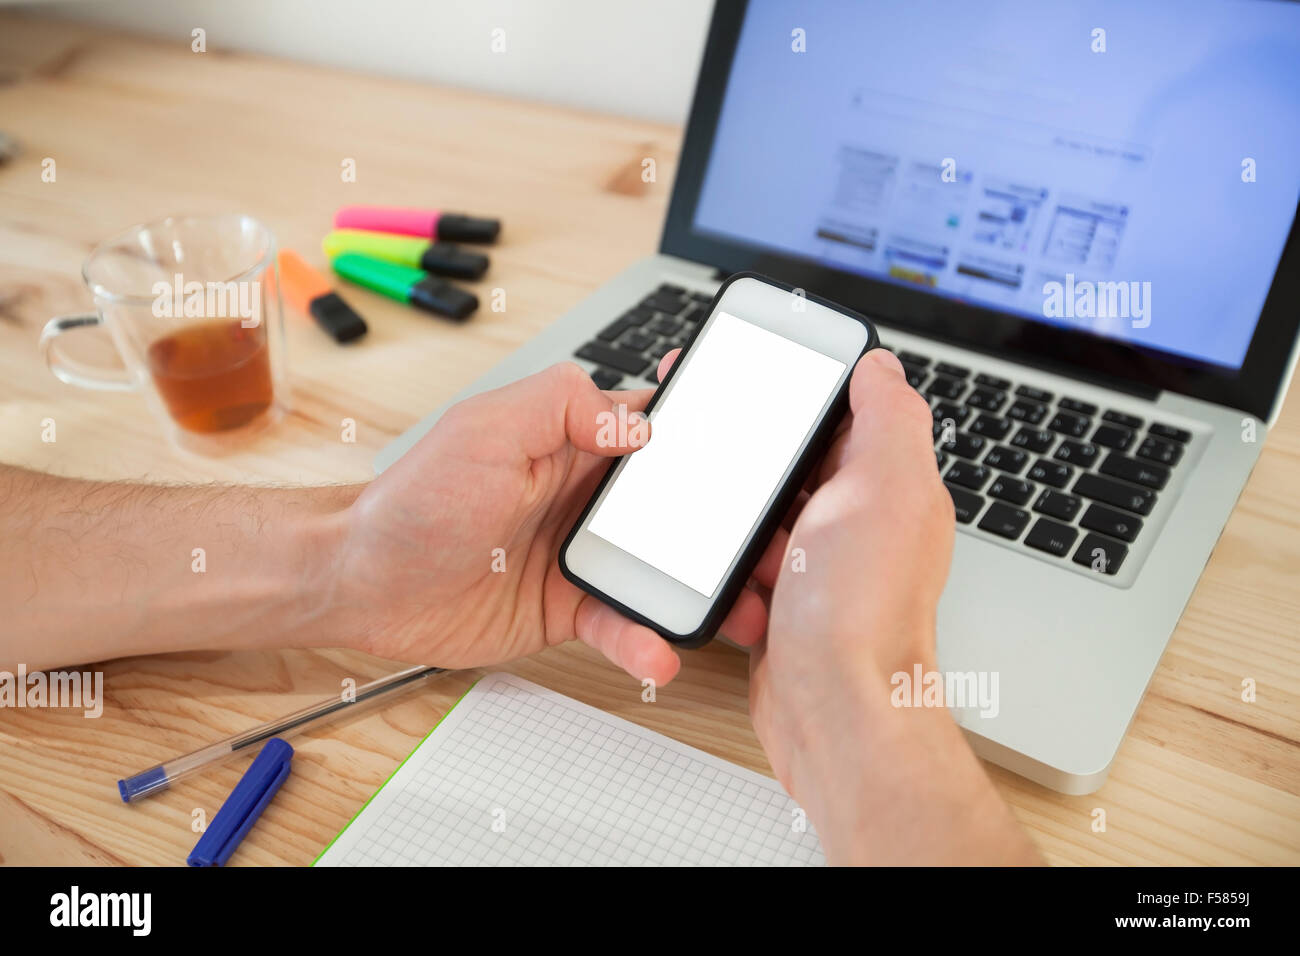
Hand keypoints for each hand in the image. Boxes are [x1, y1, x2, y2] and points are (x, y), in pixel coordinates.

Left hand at [329, 360, 769, 683]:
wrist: (366, 584)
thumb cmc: (413, 500)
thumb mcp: (484, 430)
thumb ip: (561, 407)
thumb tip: (638, 417)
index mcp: (580, 440)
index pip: (664, 424)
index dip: (717, 429)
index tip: (769, 444)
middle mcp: (593, 494)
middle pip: (686, 502)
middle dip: (735, 521)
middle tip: (781, 543)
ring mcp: (587, 552)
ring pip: (668, 568)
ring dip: (710, 589)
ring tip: (745, 611)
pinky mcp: (573, 607)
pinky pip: (624, 623)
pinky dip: (645, 640)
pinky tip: (656, 653)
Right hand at [744, 348, 1038, 863]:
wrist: (834, 709)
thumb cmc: (863, 610)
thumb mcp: (885, 486)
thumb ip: (888, 417)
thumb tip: (880, 364)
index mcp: (888, 483)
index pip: (848, 412)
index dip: (804, 384)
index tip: (761, 364)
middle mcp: (859, 522)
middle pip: (797, 461)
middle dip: (755, 447)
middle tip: (711, 426)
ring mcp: (820, 564)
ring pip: (764, 511)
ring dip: (737, 507)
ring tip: (708, 498)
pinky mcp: (785, 602)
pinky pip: (744, 562)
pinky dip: (728, 560)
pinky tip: (718, 560)